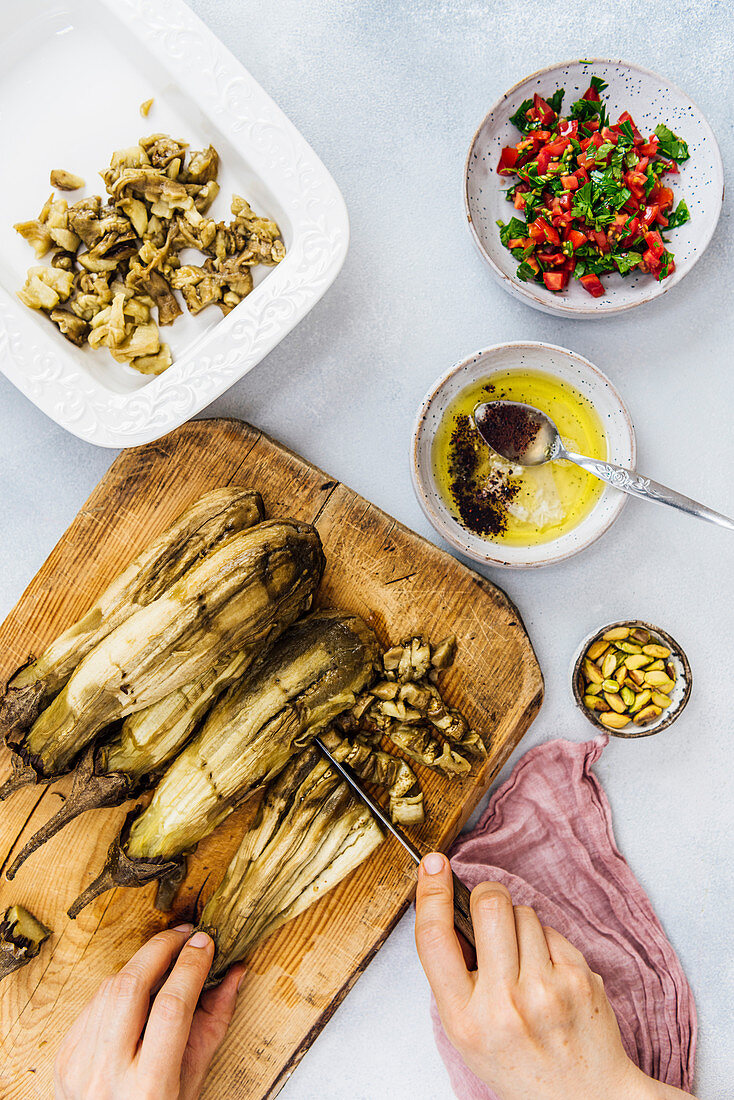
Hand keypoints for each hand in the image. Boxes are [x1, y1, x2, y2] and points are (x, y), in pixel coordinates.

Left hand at [55, 925, 243, 1099]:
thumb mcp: (193, 1079)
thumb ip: (214, 1023)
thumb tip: (234, 972)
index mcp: (148, 1086)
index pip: (171, 1007)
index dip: (190, 966)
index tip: (205, 943)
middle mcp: (108, 1073)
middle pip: (130, 986)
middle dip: (160, 948)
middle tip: (184, 935)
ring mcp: (80, 1063)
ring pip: (109, 988)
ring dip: (140, 963)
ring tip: (165, 956)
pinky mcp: (65, 1054)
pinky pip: (94, 1003)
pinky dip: (119, 987)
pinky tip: (138, 987)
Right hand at [414, 854, 693, 1099]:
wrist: (586, 1098)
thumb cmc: (521, 1061)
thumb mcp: (470, 1031)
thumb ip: (456, 977)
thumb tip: (452, 906)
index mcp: (465, 1020)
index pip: (434, 939)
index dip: (430, 893)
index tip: (433, 864)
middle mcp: (504, 1005)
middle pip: (489, 906)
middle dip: (488, 898)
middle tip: (490, 914)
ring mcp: (546, 991)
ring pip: (524, 913)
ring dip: (521, 926)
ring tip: (526, 965)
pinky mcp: (580, 980)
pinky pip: (553, 931)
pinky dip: (548, 944)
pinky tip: (551, 976)